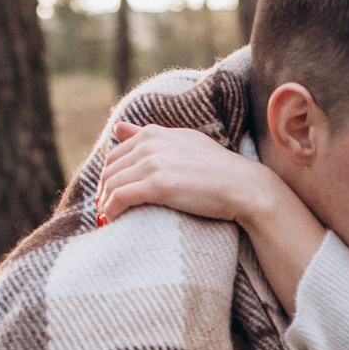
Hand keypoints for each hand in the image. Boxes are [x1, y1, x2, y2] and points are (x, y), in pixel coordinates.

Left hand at [95, 120, 324, 308]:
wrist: (245, 188)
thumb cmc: (218, 170)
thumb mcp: (183, 143)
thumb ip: (149, 135)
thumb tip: (118, 127)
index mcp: (154, 133)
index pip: (115, 154)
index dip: (109, 177)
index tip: (111, 195)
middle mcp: (150, 144)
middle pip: (109, 170)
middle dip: (104, 192)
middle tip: (106, 212)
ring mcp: (153, 163)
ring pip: (110, 185)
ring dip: (105, 205)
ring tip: (109, 220)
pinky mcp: (157, 185)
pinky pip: (120, 198)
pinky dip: (112, 211)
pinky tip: (114, 221)